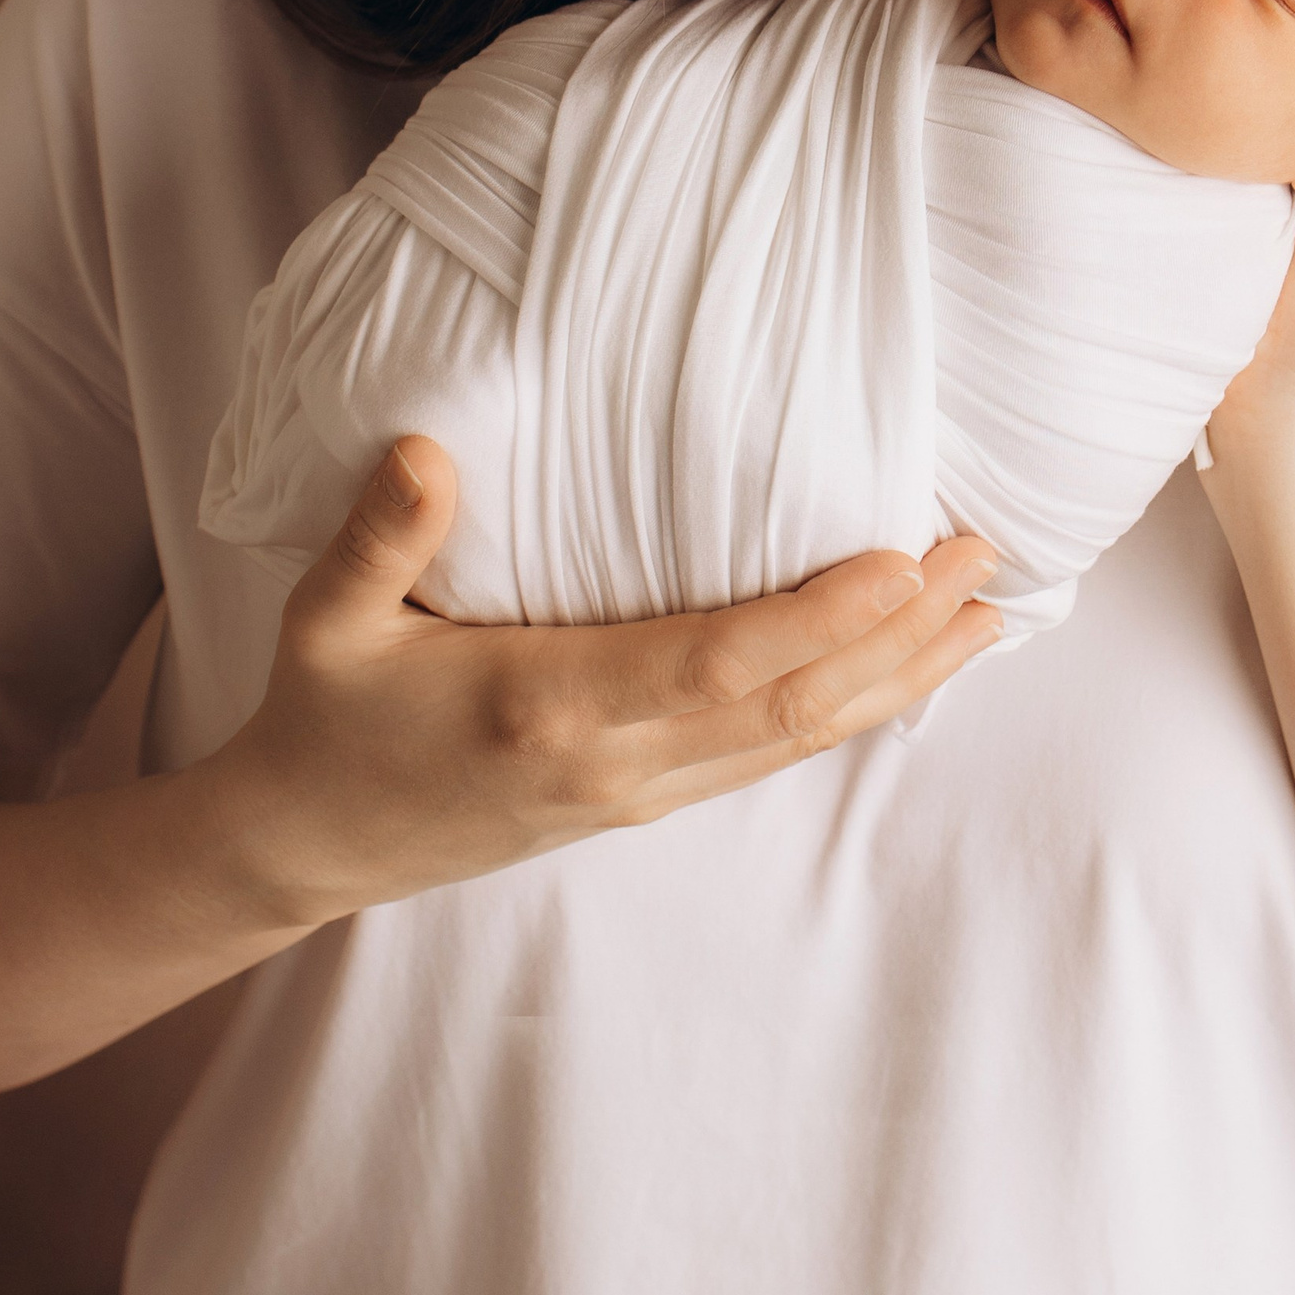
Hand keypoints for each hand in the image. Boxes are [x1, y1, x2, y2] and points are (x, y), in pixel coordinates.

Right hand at [205, 437, 1002, 928]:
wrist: (308, 846)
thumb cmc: (322, 714)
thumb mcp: (326, 620)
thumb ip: (378, 535)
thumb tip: (427, 448)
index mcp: (547, 708)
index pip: (716, 663)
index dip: (817, 617)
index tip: (900, 560)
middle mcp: (614, 762)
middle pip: (792, 705)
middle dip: (900, 638)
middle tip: (986, 560)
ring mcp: (637, 791)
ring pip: (798, 739)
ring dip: (899, 678)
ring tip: (986, 613)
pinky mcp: (644, 800)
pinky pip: (769, 755)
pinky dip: (851, 708)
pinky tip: (902, 668)